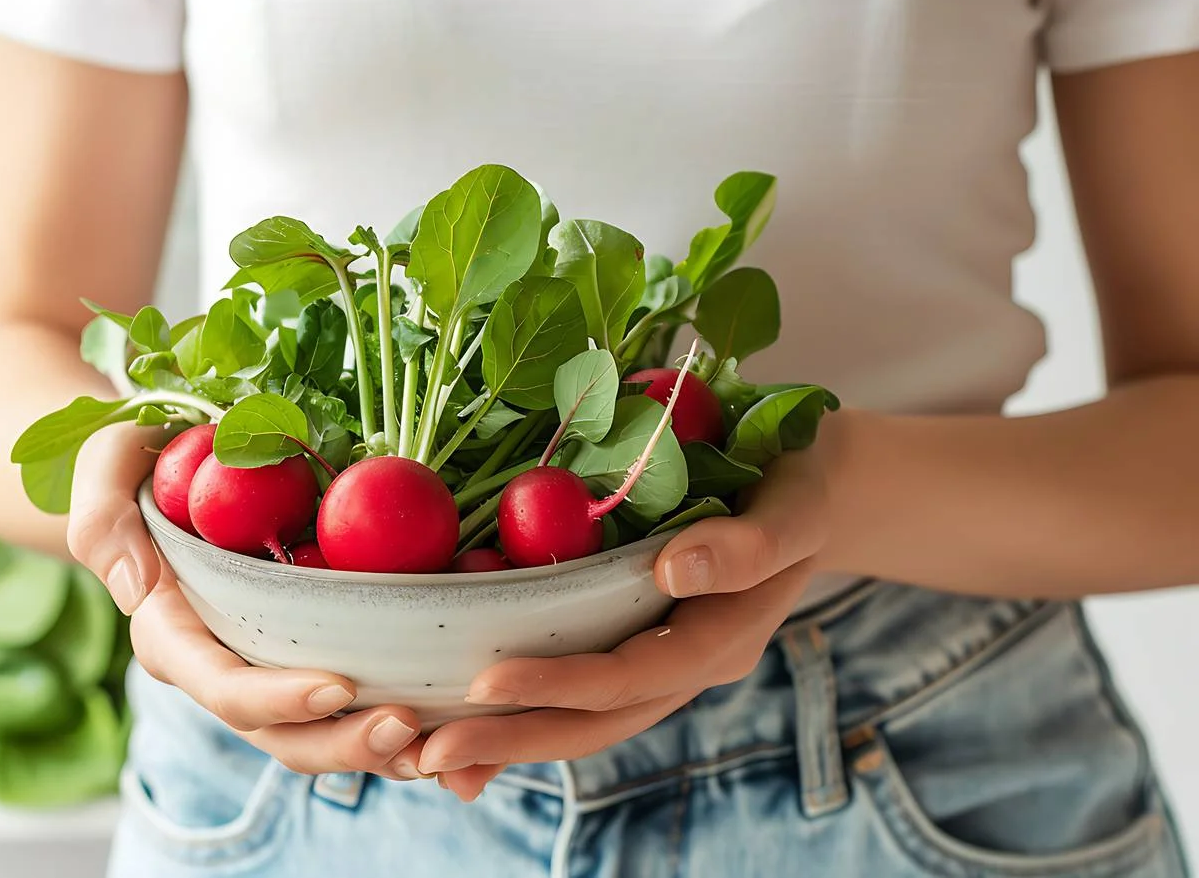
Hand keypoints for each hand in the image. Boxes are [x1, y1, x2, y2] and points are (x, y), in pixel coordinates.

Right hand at [65, 422, 429, 779]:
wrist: (171, 464)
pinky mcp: (309, 656)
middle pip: (282, 735)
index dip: (279, 698)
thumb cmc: (141, 459)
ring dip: (380, 750)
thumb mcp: (107, 466)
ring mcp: (270, 670)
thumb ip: (104, 521)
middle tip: (408, 727)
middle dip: (342, 743)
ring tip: (442, 746)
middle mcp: (223, 668)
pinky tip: (453, 725)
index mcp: (174, 637)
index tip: (339, 686)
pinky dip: (401, 723)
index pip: (224, 686)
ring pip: (324, 736)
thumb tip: (140, 589)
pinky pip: (355, 705)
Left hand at [419, 439, 834, 801]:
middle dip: (513, 741)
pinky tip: (467, 722)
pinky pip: (580, 692)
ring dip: (510, 742)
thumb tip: (675, 568)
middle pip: (596, 721)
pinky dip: (526, 712)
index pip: (631, 675)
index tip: (485, 683)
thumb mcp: (794, 504)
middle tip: (431, 756)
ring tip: (431, 760)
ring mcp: (662, 663)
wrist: (815, 492)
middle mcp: (687, 666)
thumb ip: (748, 545)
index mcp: (723, 639)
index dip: (558, 683)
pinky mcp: (638, 645)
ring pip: (583, 720)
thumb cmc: (800, 485)